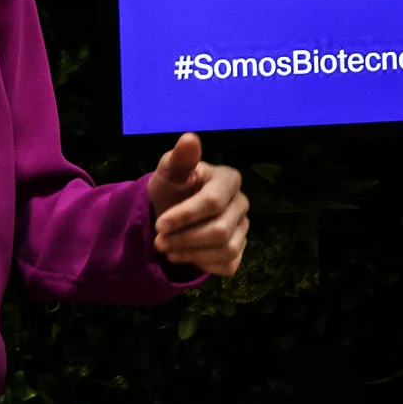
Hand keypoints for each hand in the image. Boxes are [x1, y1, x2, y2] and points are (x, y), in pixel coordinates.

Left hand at [146, 132, 247, 277]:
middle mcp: (242, 203)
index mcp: (229, 179)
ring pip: (226, 250)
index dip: (185, 216)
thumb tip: (190, 138)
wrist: (172, 212)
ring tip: (168, 250)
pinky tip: (186, 256)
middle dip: (185, 239)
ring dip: (191, 254)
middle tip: (159, 242)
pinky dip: (204, 264)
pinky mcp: (240, 250)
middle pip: (221, 230)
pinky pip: (228, 264)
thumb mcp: (169, 172)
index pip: (213, 202)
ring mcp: (243, 228)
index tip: (159, 225)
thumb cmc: (173, 188)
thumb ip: (180, 158)